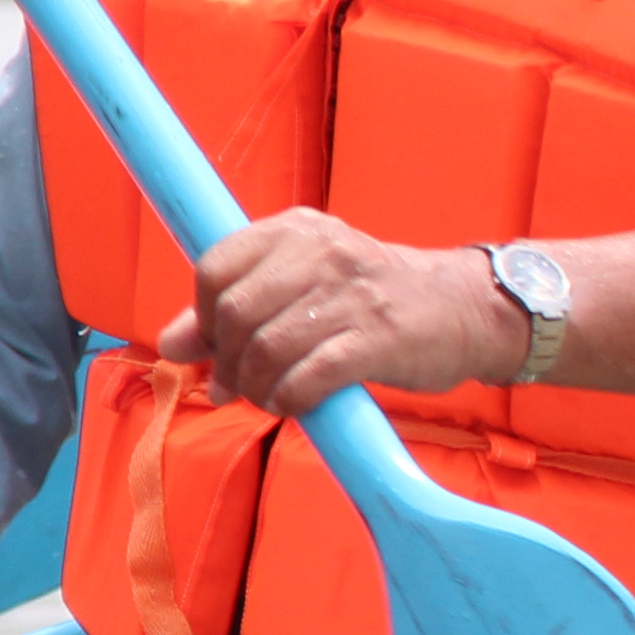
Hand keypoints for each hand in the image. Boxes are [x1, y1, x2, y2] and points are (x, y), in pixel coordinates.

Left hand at [162, 209, 519, 413]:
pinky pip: (309, 377)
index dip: (202, 318)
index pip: (216, 268)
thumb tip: (171, 343)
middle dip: (226, 361)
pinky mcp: (378, 339)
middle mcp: (324, 253)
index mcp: (298, 230)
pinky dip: (290, 400)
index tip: (216, 346)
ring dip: (255, 387)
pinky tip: (295, 404)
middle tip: (233, 386)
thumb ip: (237, 308)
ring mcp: (353, 295)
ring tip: (266, 398)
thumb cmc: (373, 298)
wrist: (463, 308)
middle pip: (237, 313)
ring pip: (268, 349)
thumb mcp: (304, 285)